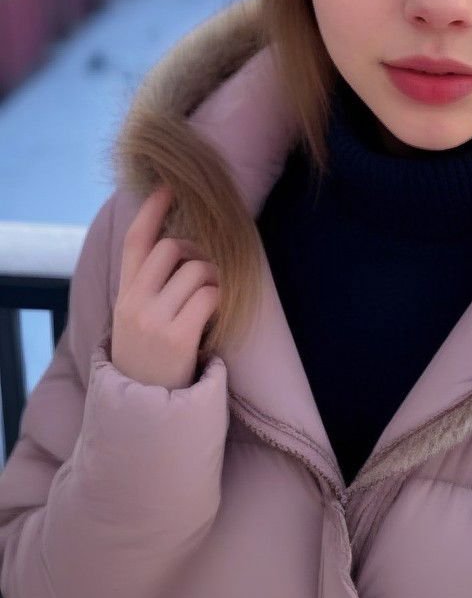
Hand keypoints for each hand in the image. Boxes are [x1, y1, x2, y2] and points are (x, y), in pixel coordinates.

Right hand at [110, 185, 219, 389]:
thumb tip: (181, 247)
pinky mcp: (178, 336)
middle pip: (172, 247)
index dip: (151, 211)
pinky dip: (219, 299)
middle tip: (203, 273)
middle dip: (195, 252)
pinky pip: (210, 295)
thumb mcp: (137, 319)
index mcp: (124, 295)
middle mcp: (135, 303)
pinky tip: (214, 316)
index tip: (169, 188)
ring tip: (208, 301)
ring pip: (197, 269)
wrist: (145, 410)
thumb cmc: (151, 358)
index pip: (135, 241)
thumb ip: (150, 286)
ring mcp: (154, 319)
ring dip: (213, 279)